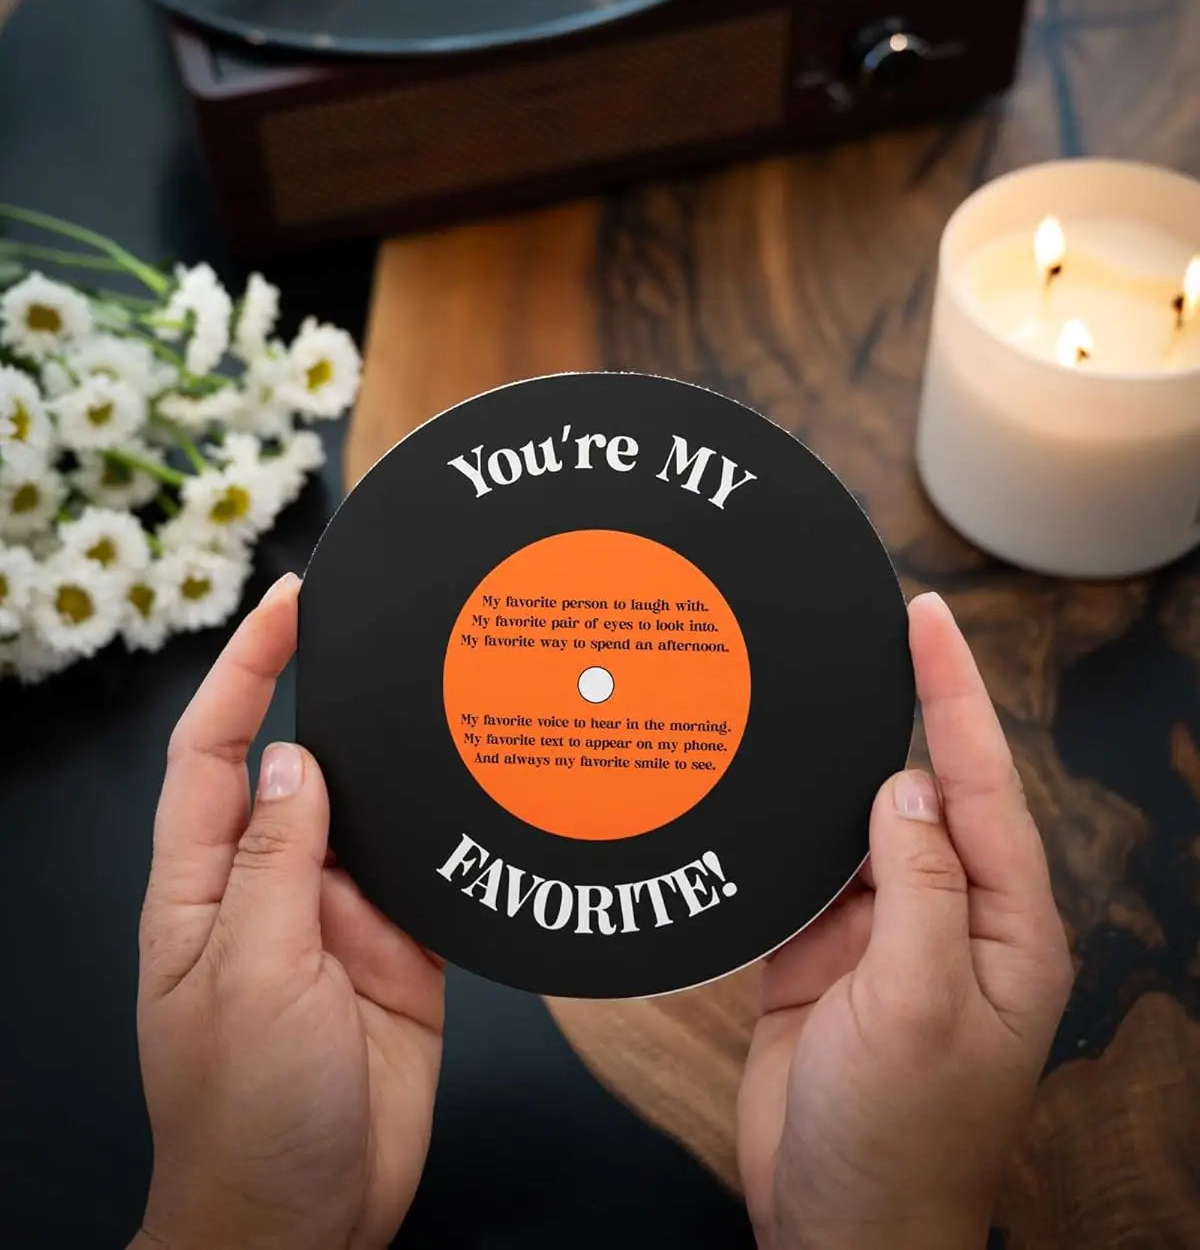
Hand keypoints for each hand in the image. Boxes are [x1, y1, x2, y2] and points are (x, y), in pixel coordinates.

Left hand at [132, 574, 443, 1249]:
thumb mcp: (252, 977)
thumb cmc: (244, 1118)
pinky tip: (487, 796)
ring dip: (404, 764)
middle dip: (334, 697)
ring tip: (451, 699)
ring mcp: (339, 919)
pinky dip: (454, 834)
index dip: (246, 670)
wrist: (308, 1222)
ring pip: (373, 813)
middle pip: (302, 768)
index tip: (288, 605)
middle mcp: (271, 889)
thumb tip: (297, 758)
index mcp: (204, 889)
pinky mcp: (402, 951)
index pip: (217, 751)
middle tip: (389, 629)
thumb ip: (277, 862)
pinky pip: (430, 872)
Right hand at [737, 592, 1071, 1249]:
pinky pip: (808, 867)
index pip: (982, 783)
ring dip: (831, 769)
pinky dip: (786, 828)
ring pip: (859, 823)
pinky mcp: (826, 952)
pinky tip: (766, 786)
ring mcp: (884, 934)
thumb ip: (917, 886)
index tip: (926, 619)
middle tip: (866, 627)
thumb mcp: (920, 1007)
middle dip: (898, 711)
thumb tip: (905, 786)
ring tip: (805, 691)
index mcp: (1004, 928)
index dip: (954, 693)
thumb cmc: (901, 1142)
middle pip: (924, 789)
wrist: (832, 1227)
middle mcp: (950, 918)